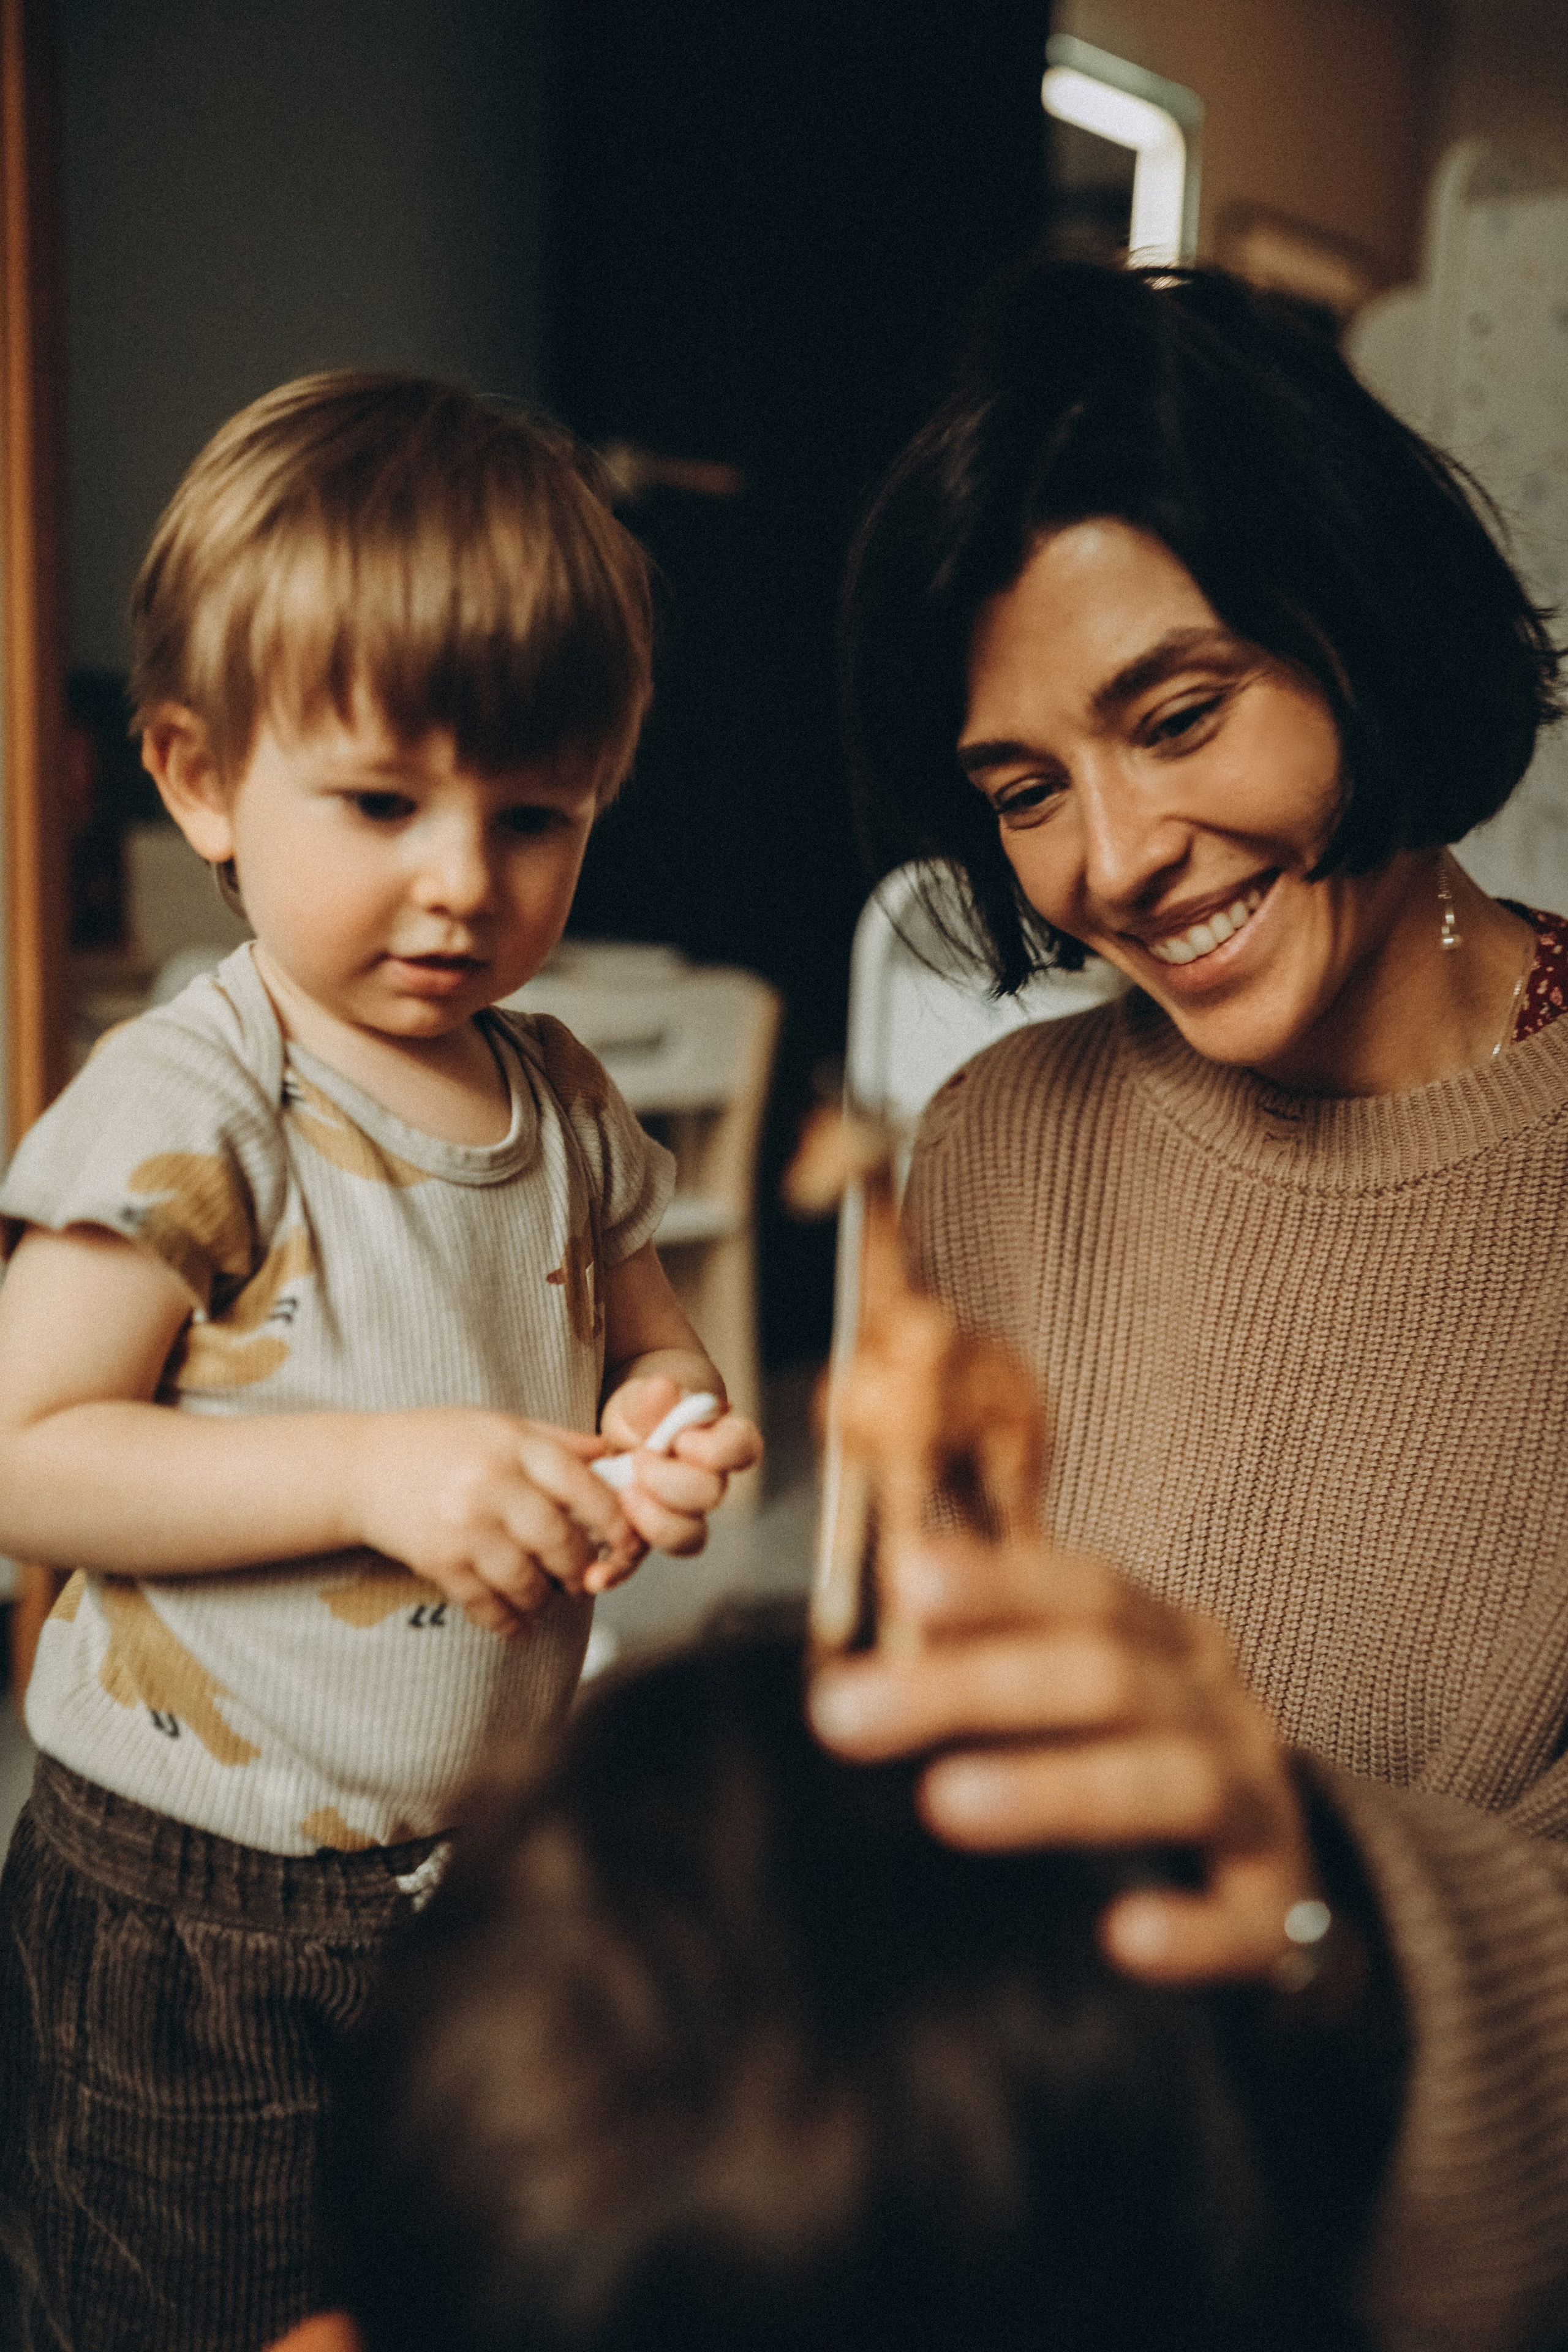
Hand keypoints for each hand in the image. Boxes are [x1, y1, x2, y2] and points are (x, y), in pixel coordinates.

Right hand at [351, 1409, 642, 1635]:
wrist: (360, 1469)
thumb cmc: (436, 1443)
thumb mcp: (498, 1425)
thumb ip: (557, 1442)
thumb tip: (615, 1457)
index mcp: (514, 1445)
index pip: (585, 1488)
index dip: (617, 1523)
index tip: (626, 1543)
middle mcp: (492, 1485)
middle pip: (562, 1543)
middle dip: (583, 1569)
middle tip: (587, 1577)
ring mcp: (465, 1527)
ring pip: (529, 1582)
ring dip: (548, 1600)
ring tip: (551, 1598)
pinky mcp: (440, 1563)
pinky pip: (488, 1605)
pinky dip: (509, 1622)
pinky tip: (518, 1623)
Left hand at [594, 1375, 762, 1577]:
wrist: (619, 1428)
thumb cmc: (643, 1407)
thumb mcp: (644, 1396)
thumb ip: (654, 1398)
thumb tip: (663, 1388)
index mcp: (721, 1441)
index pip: (743, 1449)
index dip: (715, 1452)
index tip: (681, 1439)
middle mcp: (708, 1482)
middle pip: (711, 1496)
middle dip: (672, 1482)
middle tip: (638, 1462)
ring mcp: (680, 1515)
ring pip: (688, 1537)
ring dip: (653, 1522)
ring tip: (622, 1495)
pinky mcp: (644, 1536)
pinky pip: (638, 1562)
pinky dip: (617, 1571)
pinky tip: (597, 1575)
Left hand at [808, 1534, 1320, 1986]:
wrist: (1286, 1886)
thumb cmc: (1149, 1766)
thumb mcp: (1091, 1696)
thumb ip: (996, 1659)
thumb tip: (872, 1627)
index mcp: (1170, 1643)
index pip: (1089, 1593)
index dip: (1000, 1584)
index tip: (903, 1580)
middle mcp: (1222, 1709)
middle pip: (1107, 1678)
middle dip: (974, 1688)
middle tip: (843, 1713)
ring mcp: (1261, 1808)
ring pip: (1173, 1783)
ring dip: (1058, 1787)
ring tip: (945, 1802)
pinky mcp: (1285, 1917)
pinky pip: (1245, 1921)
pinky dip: (1190, 1929)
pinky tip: (1125, 1936)